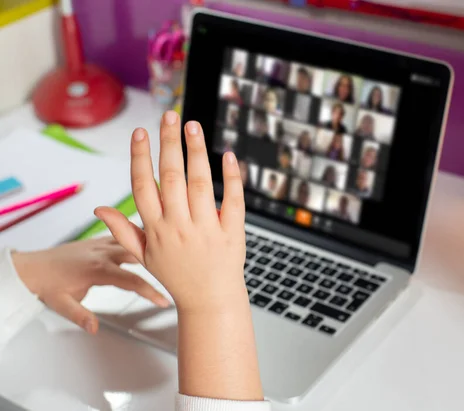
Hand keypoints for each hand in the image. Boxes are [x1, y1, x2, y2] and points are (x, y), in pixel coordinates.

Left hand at [11, 237, 169, 333]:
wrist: (32, 266)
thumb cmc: (47, 285)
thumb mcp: (60, 304)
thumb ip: (79, 316)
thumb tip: (94, 328)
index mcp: (97, 269)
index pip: (132, 281)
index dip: (151, 291)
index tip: (165, 300)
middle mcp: (103, 253)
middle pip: (139, 255)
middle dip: (160, 262)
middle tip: (180, 269)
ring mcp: (102, 245)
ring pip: (133, 241)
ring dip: (151, 246)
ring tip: (172, 250)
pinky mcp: (99, 242)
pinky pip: (123, 237)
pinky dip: (138, 238)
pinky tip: (150, 239)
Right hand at [95, 111, 246, 311]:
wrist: (210, 301)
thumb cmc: (177, 277)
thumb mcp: (145, 257)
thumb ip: (123, 231)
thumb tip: (99, 210)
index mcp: (156, 229)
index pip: (143, 185)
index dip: (140, 156)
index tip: (141, 132)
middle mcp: (179, 226)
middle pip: (171, 176)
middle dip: (169, 143)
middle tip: (169, 115)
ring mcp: (207, 228)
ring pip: (199, 183)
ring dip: (196, 151)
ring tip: (192, 126)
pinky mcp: (232, 232)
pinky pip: (232, 200)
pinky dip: (230, 177)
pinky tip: (227, 155)